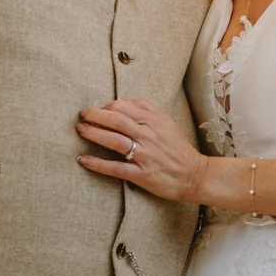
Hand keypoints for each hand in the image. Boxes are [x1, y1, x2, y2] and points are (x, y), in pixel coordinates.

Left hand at [78, 99, 206, 204]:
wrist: (195, 175)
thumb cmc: (179, 149)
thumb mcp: (167, 123)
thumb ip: (147, 110)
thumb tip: (123, 101)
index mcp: (155, 121)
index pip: (125, 107)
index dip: (107, 106)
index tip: (97, 109)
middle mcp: (149, 136)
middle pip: (117, 120)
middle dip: (96, 115)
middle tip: (82, 115)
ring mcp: (145, 155)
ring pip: (115, 140)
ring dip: (94, 134)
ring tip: (80, 130)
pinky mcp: (142, 175)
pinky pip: (116, 168)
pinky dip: (98, 164)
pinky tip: (84, 160)